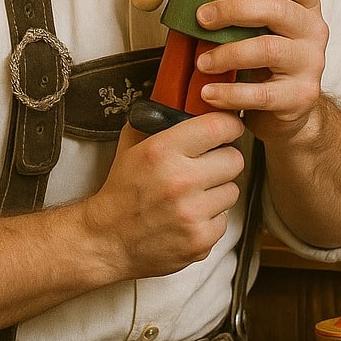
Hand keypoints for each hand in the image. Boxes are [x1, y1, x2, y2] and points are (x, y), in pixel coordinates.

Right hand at [86, 112, 245, 279]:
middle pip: (234, 160)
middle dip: (223, 161)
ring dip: (218, 192)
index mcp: (163, 151)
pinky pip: (224, 220)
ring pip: (232, 191)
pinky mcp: (199, 241)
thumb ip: (162, 121)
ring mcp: (191, 213)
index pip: (218, 127)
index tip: (229, 130)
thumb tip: (194, 100)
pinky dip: (211, 219)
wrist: (106, 241)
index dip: (229, 126)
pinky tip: (190, 218)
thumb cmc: (122, 190)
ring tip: (194, 195)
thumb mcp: (134, 146)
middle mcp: (180, 181)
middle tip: (208, 166)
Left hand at [192, 0, 326, 141]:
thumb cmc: (268, 59)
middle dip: (233, 11)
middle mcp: (313, 31)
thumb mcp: (264, 26)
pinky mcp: (301, 95)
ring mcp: (310, 64)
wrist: (288, 106)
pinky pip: (262, 93)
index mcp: (306, 6)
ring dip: (228, 53)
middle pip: (278, 10)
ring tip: (202, 62)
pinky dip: (230, 93)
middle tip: (203, 18)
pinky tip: (209, 92)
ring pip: (268, 49)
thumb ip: (247, 5)